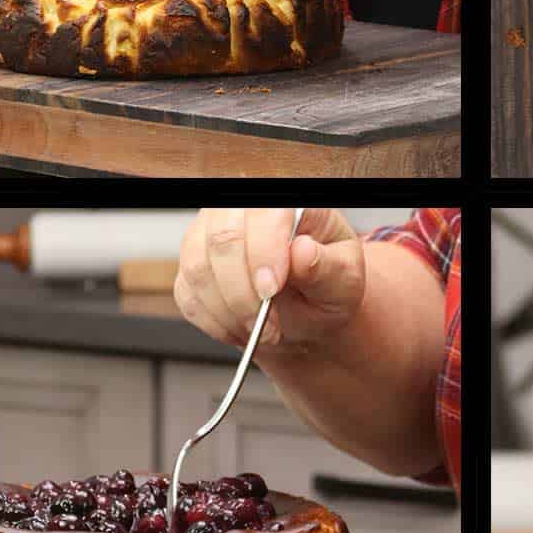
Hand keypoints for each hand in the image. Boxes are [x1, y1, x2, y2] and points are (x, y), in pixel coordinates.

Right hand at [173, 208, 363, 351]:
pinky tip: (242, 328)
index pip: (264, 211)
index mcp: (289, 202)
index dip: (263, 251)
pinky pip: (188, 294)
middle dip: (243, 292)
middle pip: (222, 237)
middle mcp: (244, 208)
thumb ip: (328, 267)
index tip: (270, 290)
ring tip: (262, 330)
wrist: (308, 312)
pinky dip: (216, 321)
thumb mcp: (345, 281)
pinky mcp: (192, 264)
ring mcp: (211, 233)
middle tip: (268, 325)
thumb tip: (303, 252)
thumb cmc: (328, 285)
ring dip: (230, 311)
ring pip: (198, 268)